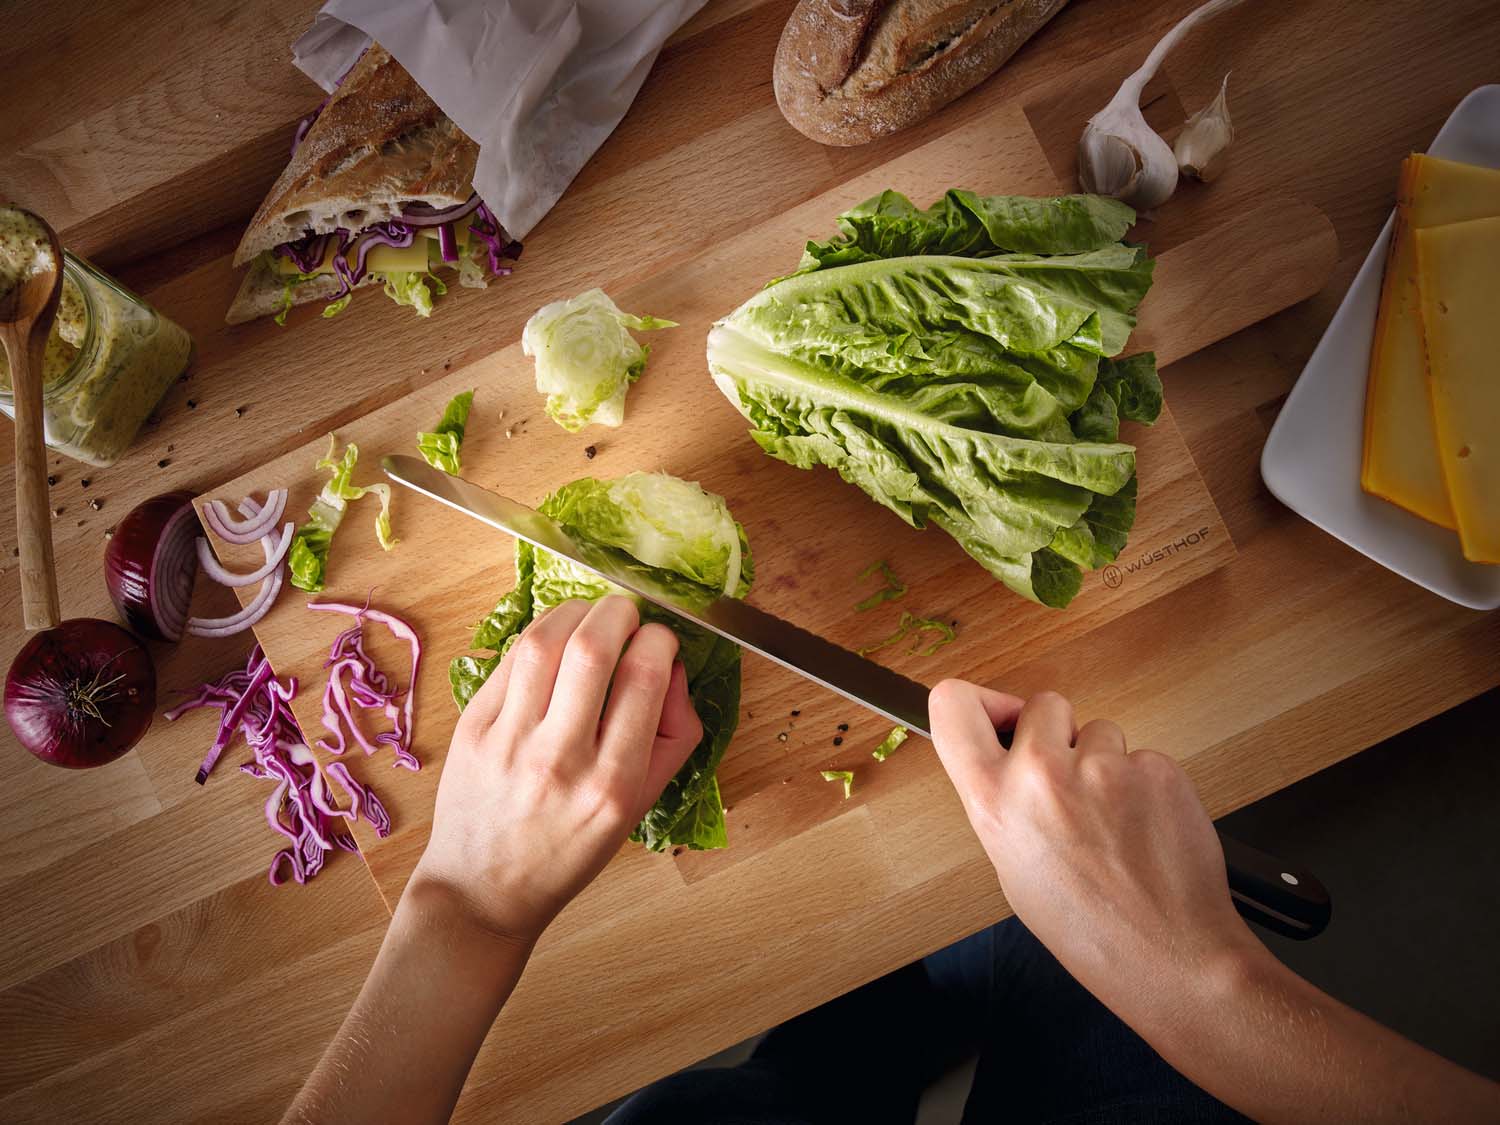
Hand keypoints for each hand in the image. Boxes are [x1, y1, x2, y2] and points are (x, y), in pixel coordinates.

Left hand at [413, 596, 702, 945]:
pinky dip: (540, 634)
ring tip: (590, 617)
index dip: (661, 640)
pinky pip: (510, 659)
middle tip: (628, 614)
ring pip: (545, 641)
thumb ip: (673, 735)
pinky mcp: (472, 728)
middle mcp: (561, 759)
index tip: (661, 640)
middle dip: (620, 611)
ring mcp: (510, 741)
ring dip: (577, 611)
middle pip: (593, 648)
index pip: (645, 679)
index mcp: (613, 784)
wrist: (485, 888)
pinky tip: (554, 641)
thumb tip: (673, 665)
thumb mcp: (640, 805)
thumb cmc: (570, 848)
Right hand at [928, 680, 1259, 1029]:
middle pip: (1042, 703)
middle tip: (1070, 786)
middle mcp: (1042, 773)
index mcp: (994, 801)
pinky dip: (1144, 784)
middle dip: (1058, 734)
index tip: (999, 718)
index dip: (979, 702)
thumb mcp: (1010, 867)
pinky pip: (1142, 755)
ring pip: (1100, 730)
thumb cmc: (1087, 926)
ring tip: (1113, 821)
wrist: (1166, 954)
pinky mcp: (1157, 768)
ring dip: (1105, 762)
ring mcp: (1104, 767)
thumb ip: (1003, 799)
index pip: (952, 704)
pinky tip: (1144, 827)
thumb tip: (1009, 754)